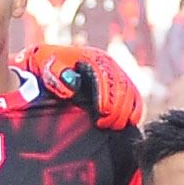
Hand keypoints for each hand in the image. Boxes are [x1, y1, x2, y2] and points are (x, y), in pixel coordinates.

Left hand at [20, 42, 143, 131]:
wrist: (53, 62)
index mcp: (92, 58)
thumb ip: (56, 76)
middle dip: (116, 107)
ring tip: (112, 126)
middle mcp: (108, 63)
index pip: (105, 76)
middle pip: (121, 85)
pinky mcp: (121, 83)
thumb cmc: (49, 66)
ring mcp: (116, 73)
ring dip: (125, 111)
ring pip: (130, 91)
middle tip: (105, 124)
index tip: (102, 112)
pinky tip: (131, 121)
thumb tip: (72, 87)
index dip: (106, 94)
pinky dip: (136, 109)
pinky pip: (135, 95)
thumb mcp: (47, 68)